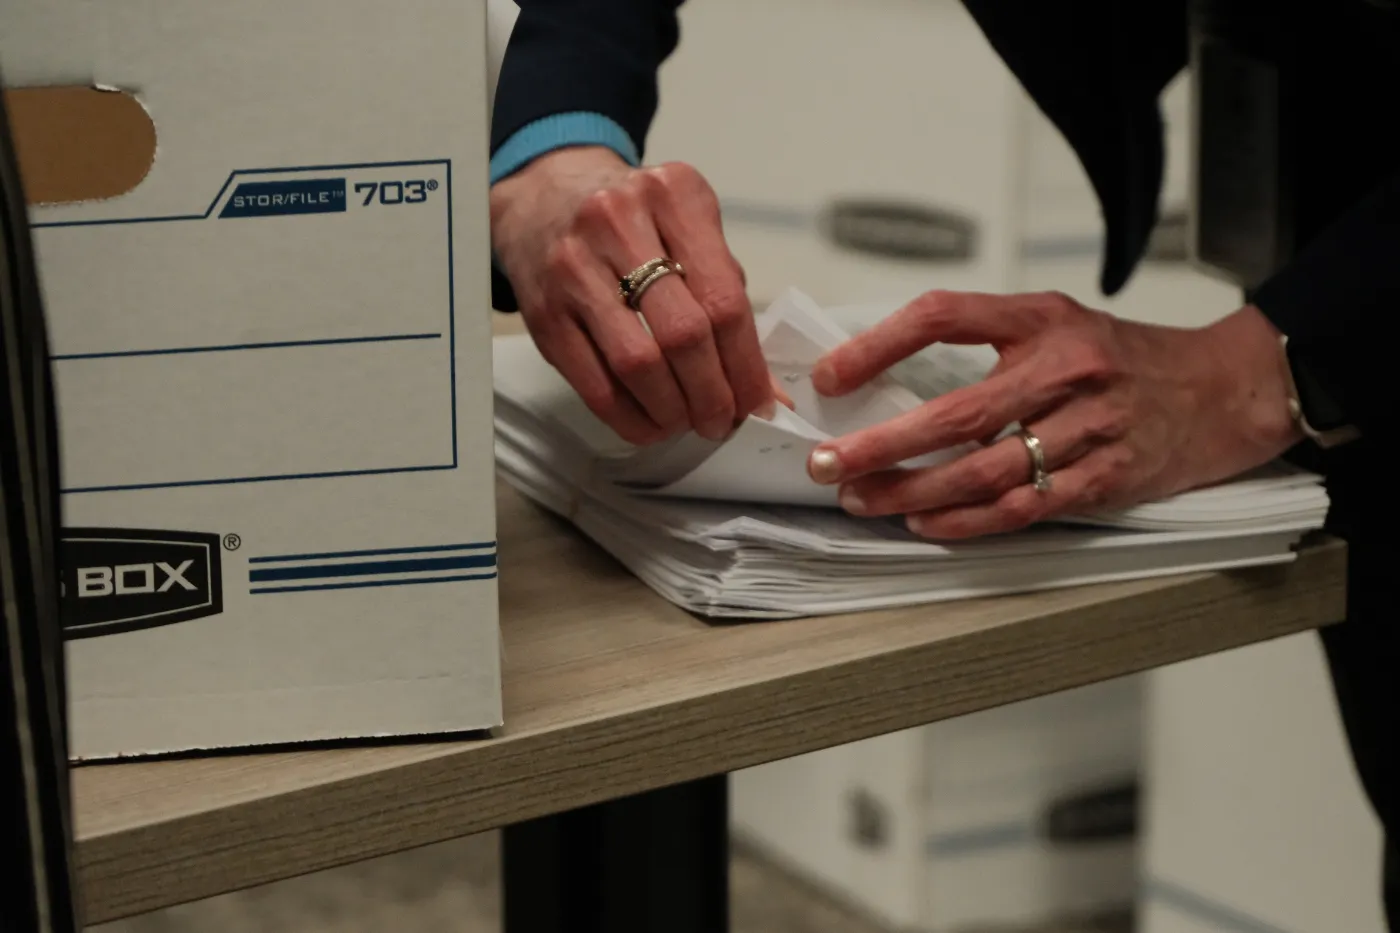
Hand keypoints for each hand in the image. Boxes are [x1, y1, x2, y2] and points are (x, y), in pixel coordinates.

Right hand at [491, 146, 778, 444]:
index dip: (746, 366)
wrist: (545, 196)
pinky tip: (649, 424)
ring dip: (671, 411)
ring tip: (686, 423)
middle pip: (683, 334)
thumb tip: (765, 392)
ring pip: (638, 364)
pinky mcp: (542, 312)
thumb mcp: (688, 229)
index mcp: (674, 195)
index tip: (758, 405)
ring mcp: (573, 267)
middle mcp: (619, 222)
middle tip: (720, 422)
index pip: (724, 299)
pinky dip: (629, 417)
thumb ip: (727, 297)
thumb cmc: (634, 221)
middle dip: (712, 395)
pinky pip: (593, 383)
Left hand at [804, 290, 1302, 538]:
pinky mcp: (1105, 478)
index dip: (878, 345)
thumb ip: (985, 343)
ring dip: (913, 491)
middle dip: (880, 444)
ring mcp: (1089, 427)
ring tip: (862, 499)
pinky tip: (924, 523)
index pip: (944, 316)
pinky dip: (967, 521)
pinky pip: (1022, 507)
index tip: (830, 377)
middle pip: (956, 411)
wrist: (1222, 389)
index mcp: (1043, 318)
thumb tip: (886, 379)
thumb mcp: (1057, 324)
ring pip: (985, 470)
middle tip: (827, 463)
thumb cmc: (1123, 359)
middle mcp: (1066, 368)